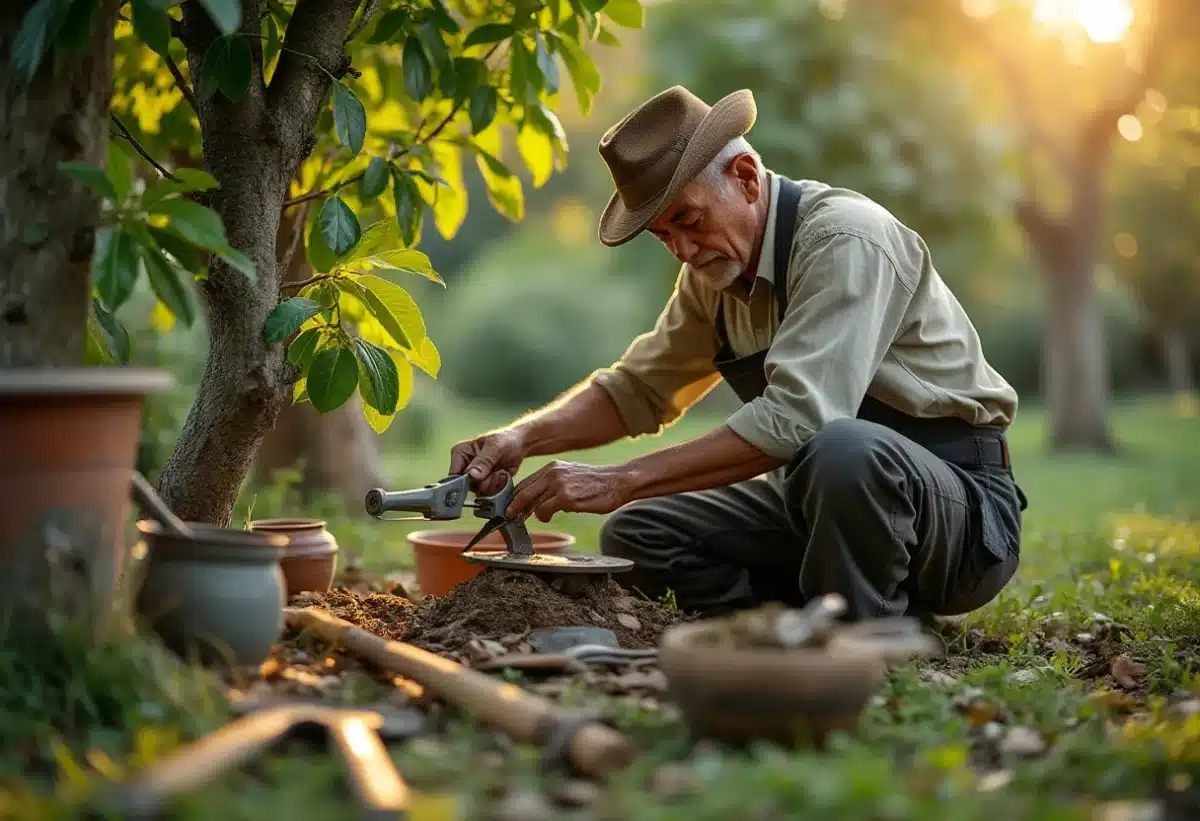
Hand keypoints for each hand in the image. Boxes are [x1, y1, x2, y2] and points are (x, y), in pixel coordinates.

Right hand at [448, 428, 526, 494]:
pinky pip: (490, 494)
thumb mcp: (495, 447)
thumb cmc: (505, 440)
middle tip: (496, 470)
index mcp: (460, 454)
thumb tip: (472, 475)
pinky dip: (499, 486)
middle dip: (485, 481)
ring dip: (494, 483)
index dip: (465, 481)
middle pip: (468, 486)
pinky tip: (503, 475)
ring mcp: (475, 478)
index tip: (480, 478)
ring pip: (480, 491)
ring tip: (501, 470)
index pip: (454, 474)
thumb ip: (483, 461)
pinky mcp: (486, 484)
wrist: (520, 445)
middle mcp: (465, 467)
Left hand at [506, 460, 630, 521]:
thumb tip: (538, 502)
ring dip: (530, 514)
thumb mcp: (571, 476)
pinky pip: (544, 510)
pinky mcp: (566, 497)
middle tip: (512, 517)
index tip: (511, 508)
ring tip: (538, 517)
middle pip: (522, 492)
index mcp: (553, 467)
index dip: (515, 497)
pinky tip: (550, 517)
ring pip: (531, 502)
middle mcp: (552, 473)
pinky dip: (544, 516)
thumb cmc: (596, 483)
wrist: (618, 482)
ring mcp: (558, 485)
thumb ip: (553, 485)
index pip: (525, 482)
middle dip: (514, 507)